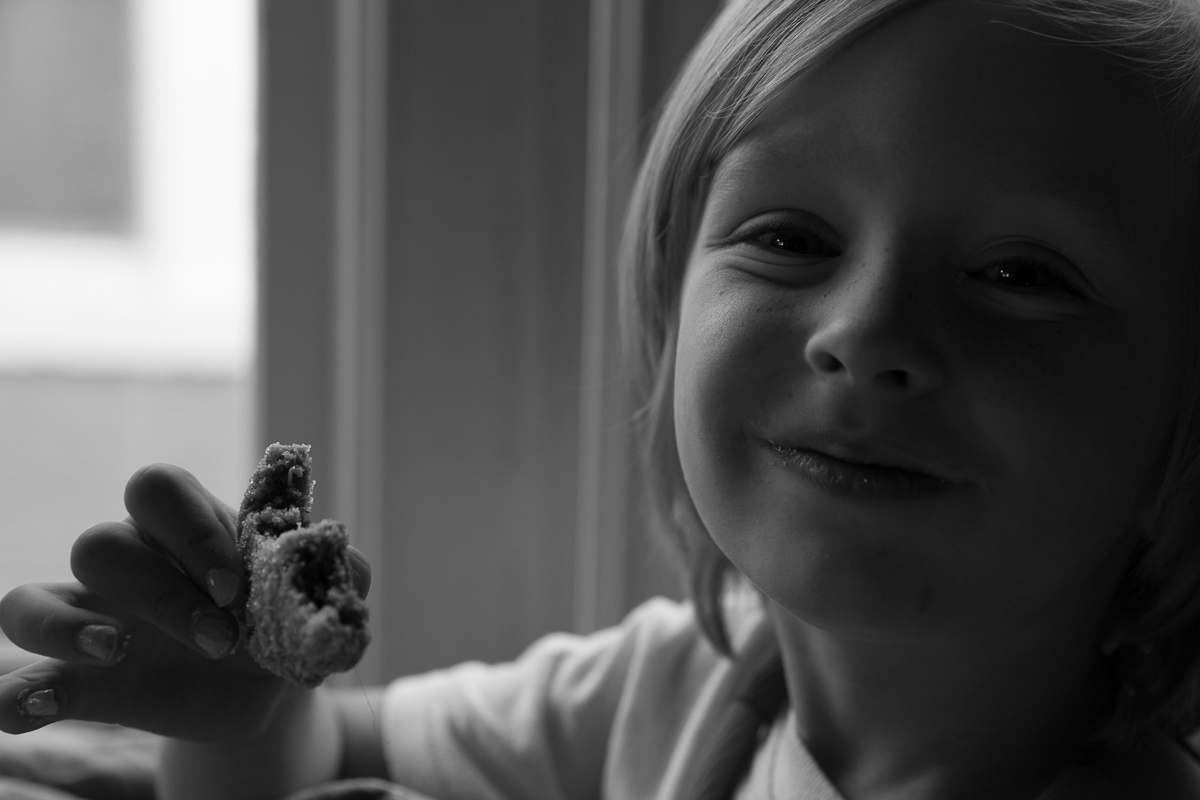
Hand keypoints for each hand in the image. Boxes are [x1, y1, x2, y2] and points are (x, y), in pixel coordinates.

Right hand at [0, 464, 370, 741]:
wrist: (264, 695)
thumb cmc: (283, 629)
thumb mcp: (317, 603)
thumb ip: (340, 574)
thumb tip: (340, 564)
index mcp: (187, 531)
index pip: (156, 489)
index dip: (189, 529)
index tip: (236, 585)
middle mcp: (131, 567)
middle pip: (101, 543)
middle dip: (162, 591)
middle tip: (221, 638)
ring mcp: (92, 623)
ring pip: (31, 600)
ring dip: (65, 626)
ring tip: (118, 651)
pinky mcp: (74, 684)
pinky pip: (12, 682)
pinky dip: (13, 693)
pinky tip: (42, 704)